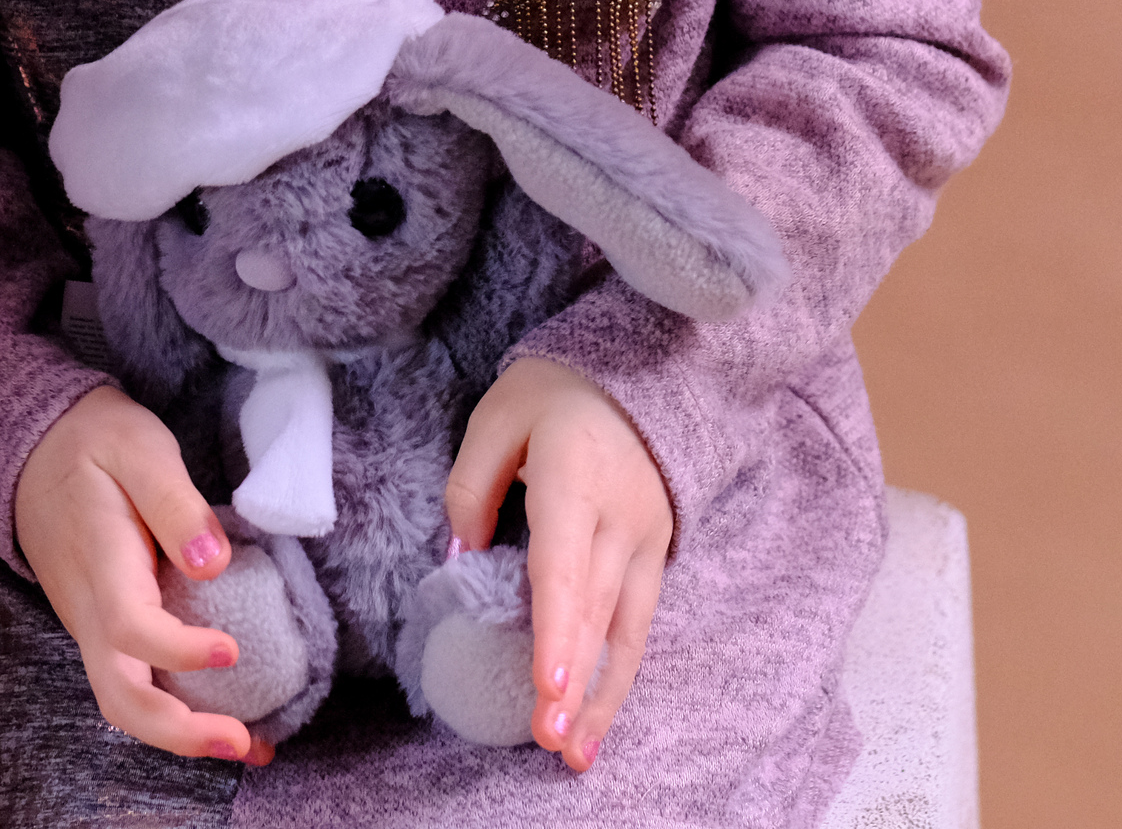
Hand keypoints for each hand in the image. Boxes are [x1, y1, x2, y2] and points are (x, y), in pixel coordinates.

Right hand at [13, 385, 273, 765]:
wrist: (33, 448)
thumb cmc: (93, 442)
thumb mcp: (138, 448)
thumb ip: (174, 501)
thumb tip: (212, 564)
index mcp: (100, 563)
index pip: (132, 628)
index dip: (179, 650)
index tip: (231, 650)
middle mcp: (90, 609)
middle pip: (120, 696)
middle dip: (179, 732)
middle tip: (244, 743)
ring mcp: (93, 623)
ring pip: (124, 700)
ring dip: (180, 733)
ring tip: (249, 744)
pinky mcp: (105, 625)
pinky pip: (133, 680)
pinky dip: (174, 708)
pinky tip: (222, 710)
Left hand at [444, 356, 672, 773]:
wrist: (641, 368)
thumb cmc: (558, 392)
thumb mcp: (498, 415)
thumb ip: (473, 484)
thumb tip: (465, 554)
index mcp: (577, 477)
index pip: (564, 564)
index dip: (556, 631)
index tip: (548, 689)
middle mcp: (620, 516)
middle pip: (594, 609)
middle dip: (574, 682)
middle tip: (550, 742)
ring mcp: (646, 538)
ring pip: (627, 629)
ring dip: (603, 695)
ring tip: (576, 754)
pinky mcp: (657, 553)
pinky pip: (639, 621)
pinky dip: (620, 671)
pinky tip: (600, 712)